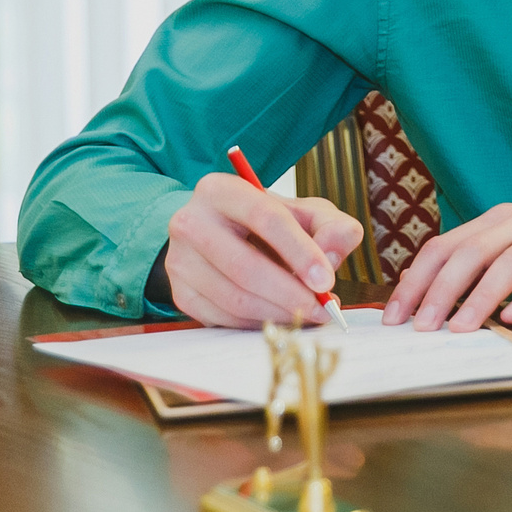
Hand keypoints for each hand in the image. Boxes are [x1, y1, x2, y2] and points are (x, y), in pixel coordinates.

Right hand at [163, 171, 363, 327]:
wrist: (225, 233)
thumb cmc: (271, 222)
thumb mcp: (307, 213)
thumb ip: (332, 227)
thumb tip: (332, 255)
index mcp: (222, 189)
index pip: (265, 218)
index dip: (299, 252)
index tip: (326, 281)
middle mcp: (191, 221)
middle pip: (245, 265)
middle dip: (290, 292)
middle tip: (321, 308)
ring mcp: (179, 259)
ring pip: (232, 297)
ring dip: (276, 312)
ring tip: (307, 313)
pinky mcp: (179, 291)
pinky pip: (221, 317)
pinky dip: (256, 322)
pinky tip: (279, 316)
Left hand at [383, 188, 511, 331]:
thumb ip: (482, 258)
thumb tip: (425, 285)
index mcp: (503, 217)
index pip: (447, 245)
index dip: (417, 279)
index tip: (395, 316)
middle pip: (473, 252)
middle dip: (441, 290)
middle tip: (421, 327)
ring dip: (482, 296)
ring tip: (460, 327)